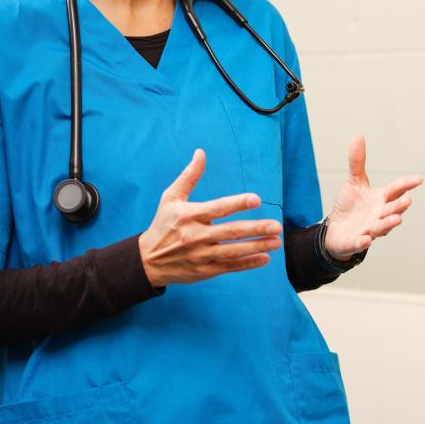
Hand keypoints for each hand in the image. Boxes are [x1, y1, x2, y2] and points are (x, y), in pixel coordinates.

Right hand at [138, 149, 283, 286]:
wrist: (147, 260)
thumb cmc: (163, 224)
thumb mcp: (171, 198)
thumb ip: (189, 176)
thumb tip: (201, 152)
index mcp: (189, 215)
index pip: (217, 208)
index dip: (237, 203)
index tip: (256, 199)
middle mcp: (195, 236)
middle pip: (230, 232)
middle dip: (255, 229)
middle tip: (276, 226)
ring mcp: (201, 255)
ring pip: (233, 251)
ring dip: (257, 247)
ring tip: (277, 242)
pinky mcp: (204, 271)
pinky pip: (230, 267)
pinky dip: (248, 264)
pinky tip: (264, 259)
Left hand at [323, 135, 422, 260]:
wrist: (336, 230)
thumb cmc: (350, 206)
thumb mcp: (354, 181)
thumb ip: (357, 161)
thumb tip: (358, 136)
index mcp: (381, 199)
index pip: (396, 190)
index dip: (406, 184)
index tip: (418, 179)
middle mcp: (379, 215)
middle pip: (392, 209)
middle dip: (399, 206)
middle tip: (407, 200)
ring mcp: (369, 229)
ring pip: (381, 227)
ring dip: (388, 224)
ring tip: (396, 219)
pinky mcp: (356, 242)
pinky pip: (360, 243)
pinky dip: (363, 242)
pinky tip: (366, 240)